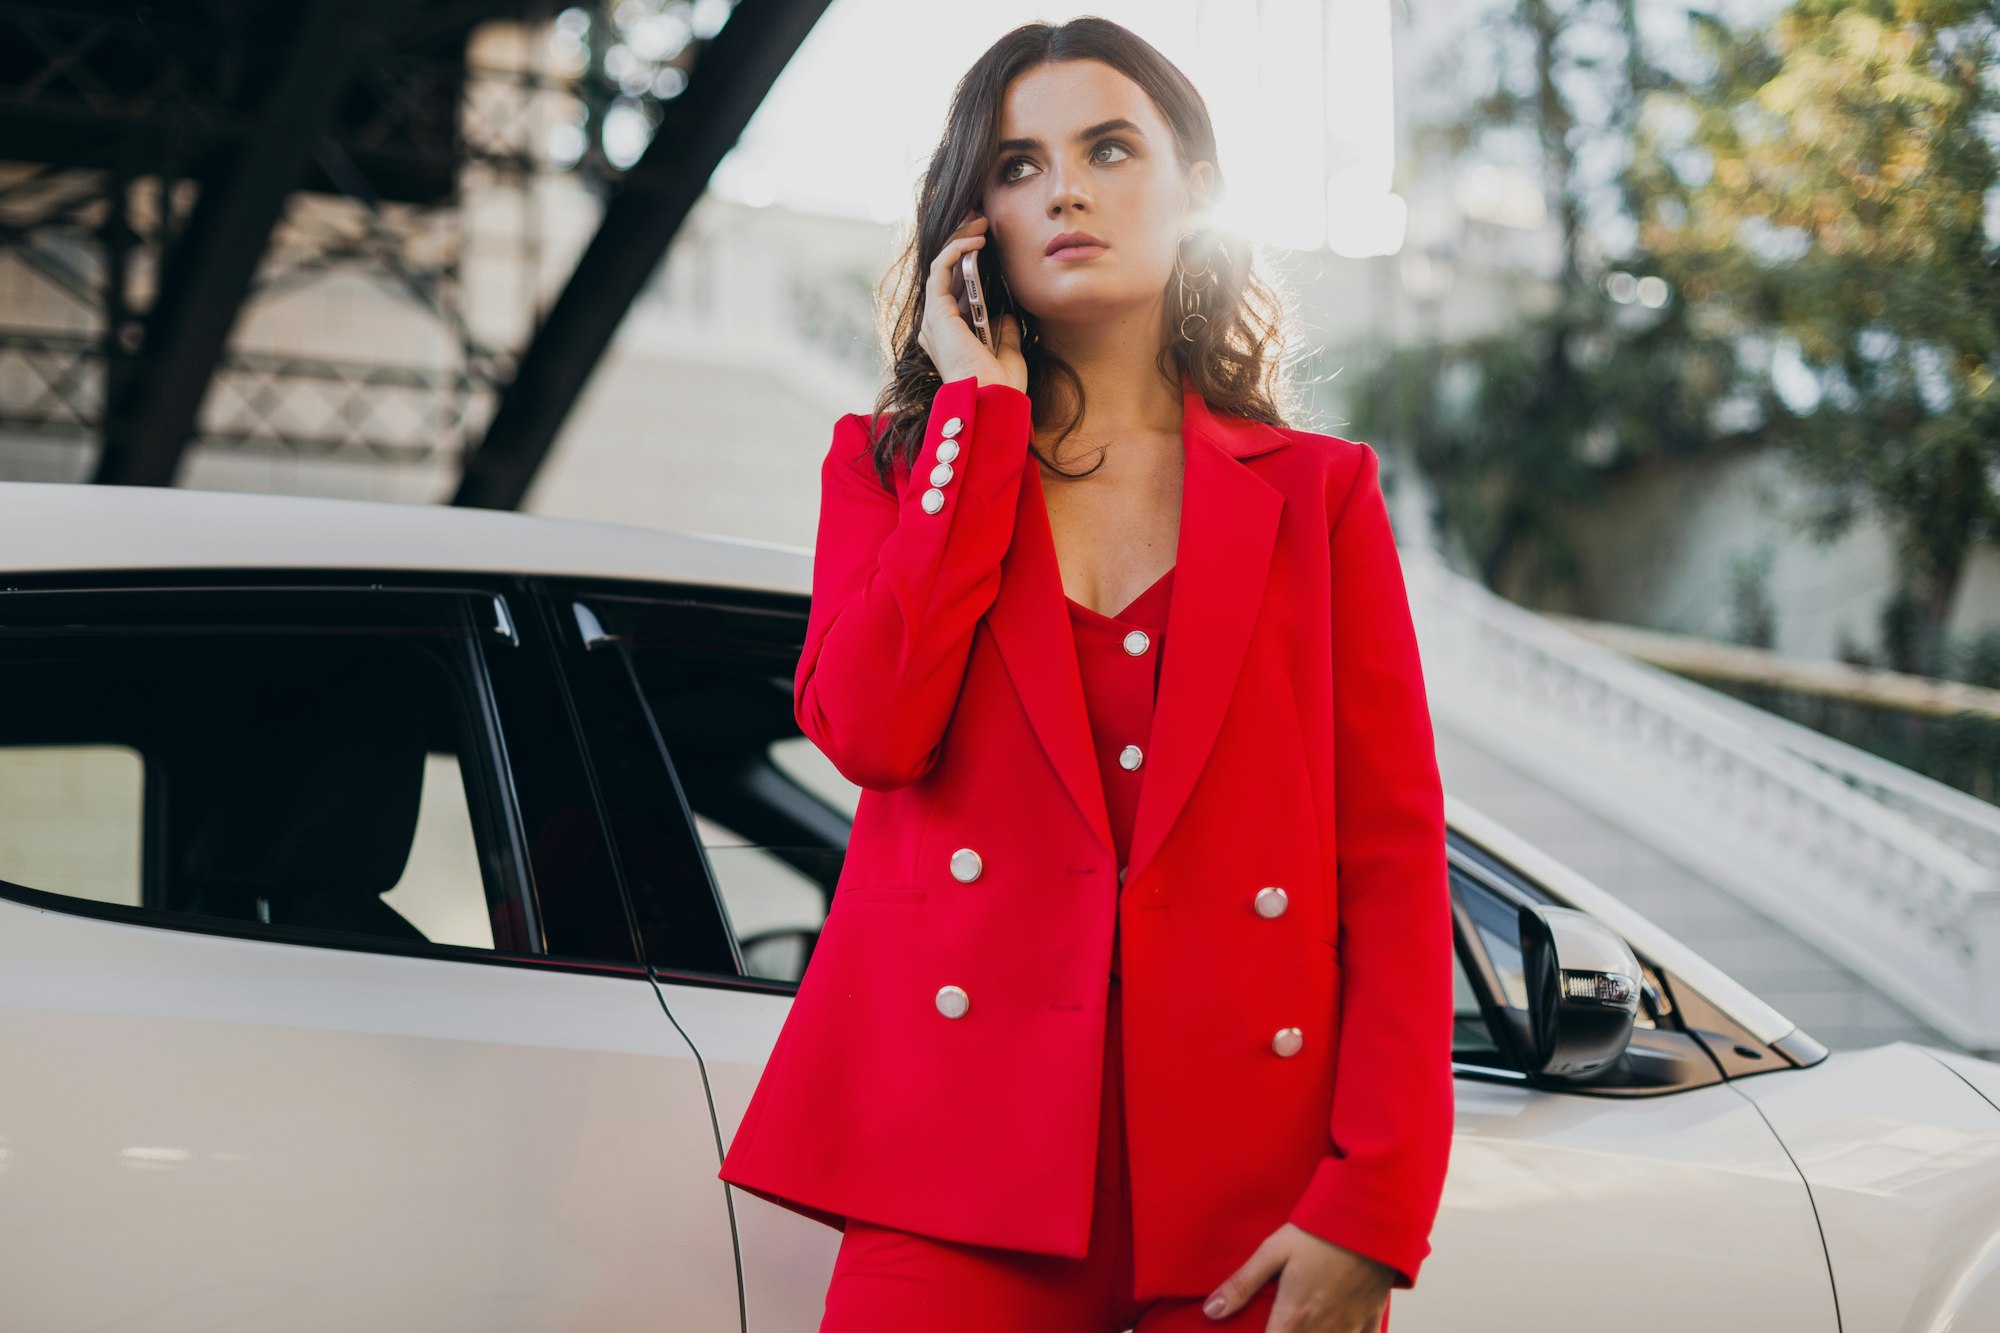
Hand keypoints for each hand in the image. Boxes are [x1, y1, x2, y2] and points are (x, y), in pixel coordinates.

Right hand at [916, 212, 1026, 392]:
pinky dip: (955, 251)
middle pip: (943, 274)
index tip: (984, 242)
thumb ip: (1002, 331)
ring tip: (979, 222)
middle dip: (960, 243)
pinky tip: (975, 241)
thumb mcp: (1006, 351)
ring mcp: (933, 320)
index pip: (953, 290)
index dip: (965, 263)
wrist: (991, 399)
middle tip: (978, 221)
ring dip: (958, 240)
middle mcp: (936, 326)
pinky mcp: (937, 313)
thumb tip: (1005, 315)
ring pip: (939, 266)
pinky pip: (940, 270)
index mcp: (949, 336)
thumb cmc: (1000, 385)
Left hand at [1202, 1223, 1393, 1331]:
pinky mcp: (1370, 1320)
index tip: (1255, 1331)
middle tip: (1279, 1325)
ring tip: (1301, 1327)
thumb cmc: (1320, 1230)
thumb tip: (1211, 1311)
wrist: (1372, 1218)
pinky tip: (1333, 1329)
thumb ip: (1242, 1284)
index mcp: (1294, 1318)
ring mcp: (1349, 1329)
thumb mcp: (1274, 1250)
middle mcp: (1323, 1331)